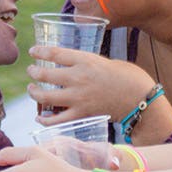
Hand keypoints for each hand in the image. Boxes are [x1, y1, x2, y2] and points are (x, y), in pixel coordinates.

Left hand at [28, 45, 160, 123]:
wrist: (140, 98)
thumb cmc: (128, 77)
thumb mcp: (106, 61)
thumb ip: (88, 63)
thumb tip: (75, 67)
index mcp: (85, 60)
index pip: (54, 53)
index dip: (40, 51)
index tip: (33, 51)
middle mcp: (78, 78)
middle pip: (44, 74)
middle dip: (34, 72)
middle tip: (32, 72)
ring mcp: (78, 97)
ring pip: (44, 97)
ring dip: (34, 94)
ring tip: (33, 91)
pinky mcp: (81, 114)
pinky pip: (55, 120)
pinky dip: (44, 119)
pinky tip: (41, 117)